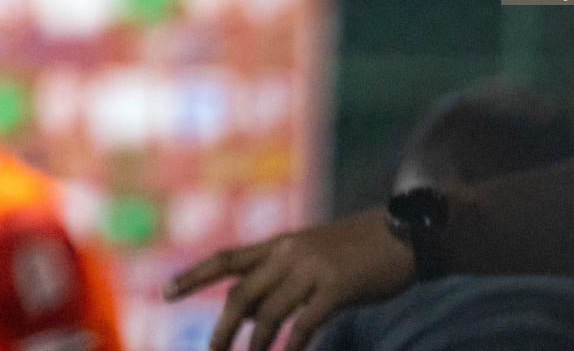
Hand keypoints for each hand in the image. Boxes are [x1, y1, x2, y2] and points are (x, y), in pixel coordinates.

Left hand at [162, 207, 414, 350]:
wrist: (408, 234)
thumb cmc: (361, 249)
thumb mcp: (314, 254)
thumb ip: (281, 277)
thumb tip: (250, 309)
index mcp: (282, 243)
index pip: (227, 259)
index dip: (194, 276)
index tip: (165, 293)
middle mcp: (291, 252)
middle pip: (241, 294)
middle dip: (223, 328)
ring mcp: (314, 268)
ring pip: (269, 314)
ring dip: (256, 344)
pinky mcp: (337, 286)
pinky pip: (305, 324)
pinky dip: (294, 346)